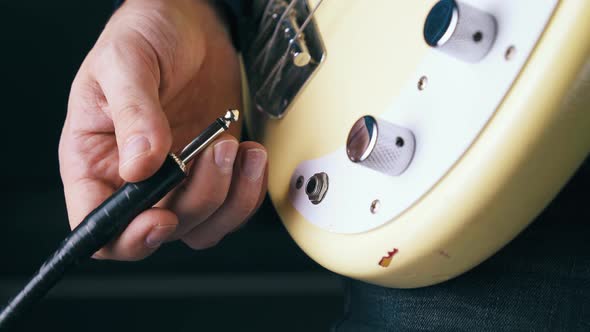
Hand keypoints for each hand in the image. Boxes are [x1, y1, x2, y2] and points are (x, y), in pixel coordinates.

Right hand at [59, 0, 266, 259]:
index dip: (126, 237)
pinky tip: (250, 155)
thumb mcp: (126, 62)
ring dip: (227, 198)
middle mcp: (133, 179)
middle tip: (214, 152)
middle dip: (195, 202)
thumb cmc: (145, 34)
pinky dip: (247, 191)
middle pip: (157, 231)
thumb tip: (140, 165)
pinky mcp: (210, 173)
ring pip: (200, 226)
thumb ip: (133, 113)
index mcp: (94, 160)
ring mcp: (176, 180)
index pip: (97, 224)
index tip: (161, 217)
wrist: (190, 23)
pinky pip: (231, 207)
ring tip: (235, 147)